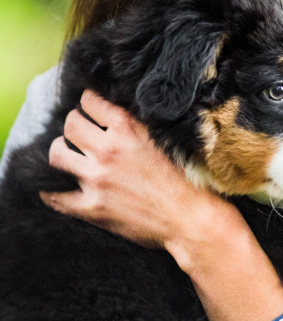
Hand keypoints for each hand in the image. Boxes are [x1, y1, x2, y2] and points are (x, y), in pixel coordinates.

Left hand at [40, 90, 282, 320]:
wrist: (191, 219)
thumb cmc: (185, 179)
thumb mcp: (163, 139)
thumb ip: (137, 125)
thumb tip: (114, 111)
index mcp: (128, 128)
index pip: (89, 101)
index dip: (89, 104)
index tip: (92, 111)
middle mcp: (108, 150)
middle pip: (70, 124)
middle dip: (75, 126)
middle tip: (82, 134)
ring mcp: (96, 179)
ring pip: (56, 154)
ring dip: (62, 152)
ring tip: (71, 156)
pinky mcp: (92, 208)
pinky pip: (55, 196)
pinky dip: (52, 191)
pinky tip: (58, 187)